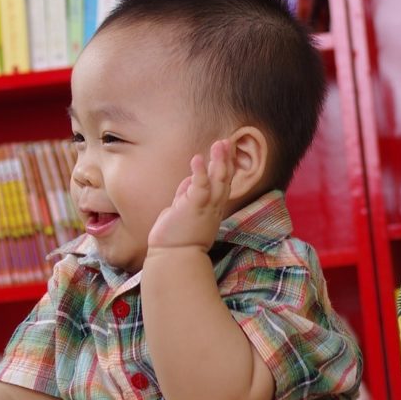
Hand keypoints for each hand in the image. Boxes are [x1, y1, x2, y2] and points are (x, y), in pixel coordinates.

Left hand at [147, 139, 231, 254]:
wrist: (174, 258)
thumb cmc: (176, 239)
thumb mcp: (182, 212)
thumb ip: (186, 195)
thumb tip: (188, 181)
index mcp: (212, 209)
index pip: (222, 185)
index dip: (225, 167)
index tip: (225, 152)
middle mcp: (213, 207)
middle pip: (225, 179)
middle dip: (226, 159)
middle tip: (227, 141)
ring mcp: (205, 207)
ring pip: (218, 181)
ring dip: (219, 161)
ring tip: (220, 144)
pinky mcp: (194, 208)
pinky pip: (199, 187)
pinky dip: (199, 172)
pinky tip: (197, 158)